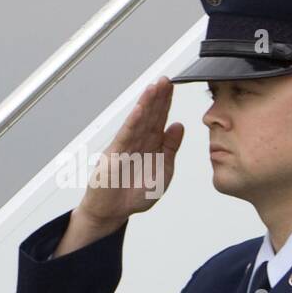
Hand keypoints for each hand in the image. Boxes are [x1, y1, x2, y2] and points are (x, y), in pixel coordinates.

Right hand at [58, 78, 183, 255]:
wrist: (113, 213)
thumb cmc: (134, 196)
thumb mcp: (163, 172)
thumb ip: (170, 149)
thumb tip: (178, 125)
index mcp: (150, 145)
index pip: (160, 119)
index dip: (166, 102)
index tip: (174, 84)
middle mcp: (137, 143)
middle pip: (149, 115)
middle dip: (157, 97)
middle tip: (166, 79)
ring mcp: (125, 148)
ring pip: (137, 122)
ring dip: (145, 104)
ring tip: (153, 87)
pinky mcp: (114, 157)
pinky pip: (125, 137)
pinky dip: (132, 123)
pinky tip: (139, 110)